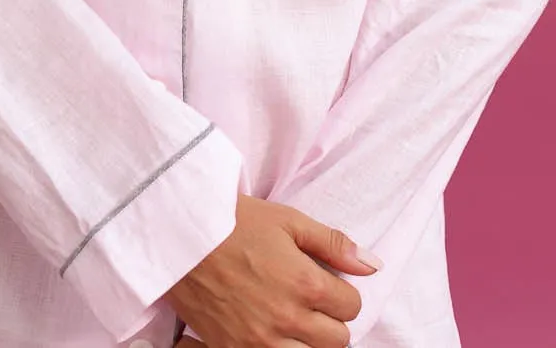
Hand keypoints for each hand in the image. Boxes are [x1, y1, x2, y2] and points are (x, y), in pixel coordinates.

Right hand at [162, 193, 378, 347]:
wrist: (182, 236)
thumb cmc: (235, 222)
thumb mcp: (288, 220)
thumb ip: (333, 244)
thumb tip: (373, 265)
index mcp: (304, 284)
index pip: (351, 306)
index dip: (342, 291)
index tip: (325, 281)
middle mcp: (287, 320)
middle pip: (337, 340)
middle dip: (330, 318)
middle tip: (309, 298)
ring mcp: (260, 343)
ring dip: (308, 340)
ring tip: (292, 317)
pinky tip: (272, 331)